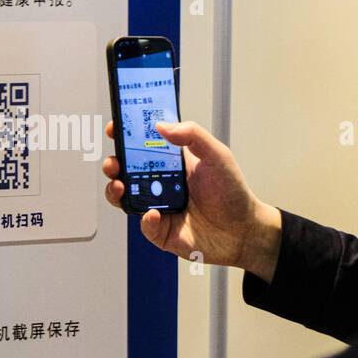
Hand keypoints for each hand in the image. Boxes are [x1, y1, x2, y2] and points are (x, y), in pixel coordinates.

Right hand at [101, 120, 283, 281]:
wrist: (244, 231)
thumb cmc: (232, 193)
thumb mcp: (217, 155)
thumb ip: (192, 135)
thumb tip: (162, 125)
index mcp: (171, 163)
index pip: (141, 145)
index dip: (125, 136)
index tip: (115, 128)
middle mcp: (160, 183)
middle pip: (126, 171)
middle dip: (113, 164)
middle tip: (114, 162)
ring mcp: (158, 207)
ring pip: (126, 198)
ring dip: (116, 190)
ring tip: (121, 186)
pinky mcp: (161, 231)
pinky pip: (145, 225)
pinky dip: (145, 220)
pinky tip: (154, 214)